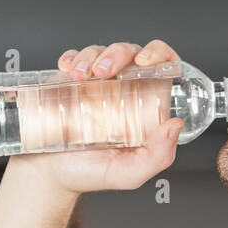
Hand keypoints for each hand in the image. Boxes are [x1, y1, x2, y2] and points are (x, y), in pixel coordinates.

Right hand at [13, 39, 182, 195]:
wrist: (51, 176)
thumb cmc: (92, 174)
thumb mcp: (129, 173)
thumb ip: (158, 156)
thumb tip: (175, 125)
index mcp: (145, 106)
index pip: (163, 68)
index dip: (159, 54)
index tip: (145, 60)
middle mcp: (124, 90)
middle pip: (130, 54)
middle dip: (118, 53)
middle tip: (103, 72)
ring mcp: (97, 83)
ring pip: (102, 51)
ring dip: (91, 56)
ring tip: (79, 76)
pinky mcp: (72, 81)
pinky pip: (75, 58)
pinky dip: (72, 58)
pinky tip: (67, 69)